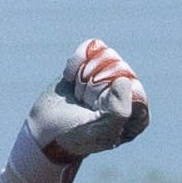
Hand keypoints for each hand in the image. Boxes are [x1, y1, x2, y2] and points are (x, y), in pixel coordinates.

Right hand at [28, 39, 148, 169]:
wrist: (44, 129)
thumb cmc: (74, 135)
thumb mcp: (100, 132)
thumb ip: (120, 111)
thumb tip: (124, 80)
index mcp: (137, 115)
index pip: (134, 89)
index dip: (110, 96)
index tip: (95, 112)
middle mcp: (128, 95)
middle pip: (120, 68)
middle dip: (94, 85)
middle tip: (83, 104)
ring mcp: (111, 79)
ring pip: (107, 56)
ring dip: (85, 75)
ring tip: (78, 94)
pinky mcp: (94, 65)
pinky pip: (92, 47)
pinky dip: (77, 60)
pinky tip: (70, 77)